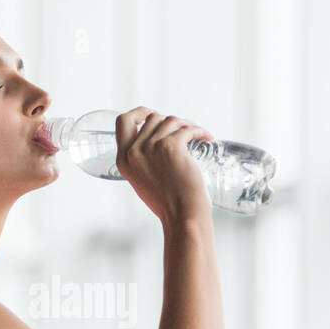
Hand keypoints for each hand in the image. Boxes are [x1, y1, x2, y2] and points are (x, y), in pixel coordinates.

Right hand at [114, 107, 213, 223]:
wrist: (181, 215)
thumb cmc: (167, 203)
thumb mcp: (143, 180)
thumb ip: (141, 160)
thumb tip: (153, 140)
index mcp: (123, 159)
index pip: (123, 122)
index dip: (139, 113)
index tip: (152, 113)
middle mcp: (133, 151)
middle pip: (151, 118)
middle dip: (169, 121)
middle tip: (184, 130)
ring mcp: (151, 147)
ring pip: (171, 121)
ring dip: (187, 125)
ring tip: (198, 135)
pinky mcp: (171, 146)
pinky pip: (187, 129)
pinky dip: (199, 131)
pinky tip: (206, 138)